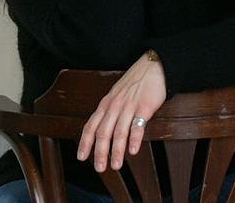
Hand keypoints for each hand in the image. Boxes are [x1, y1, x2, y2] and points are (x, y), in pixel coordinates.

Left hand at [77, 53, 166, 171]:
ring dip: (117, 150)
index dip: (85, 142)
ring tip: (116, 165)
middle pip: (104, 132)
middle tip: (99, 168)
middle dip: (100, 152)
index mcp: (106, 104)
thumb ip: (109, 111)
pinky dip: (134, 139)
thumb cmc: (135, 81)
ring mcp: (129, 106)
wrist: (152, 66)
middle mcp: (115, 106)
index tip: (81, 157)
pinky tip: (133, 150)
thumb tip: (103, 131)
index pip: (91, 125)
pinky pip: (138, 125)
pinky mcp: (144, 106)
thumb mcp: (116, 94)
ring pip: (119, 131)